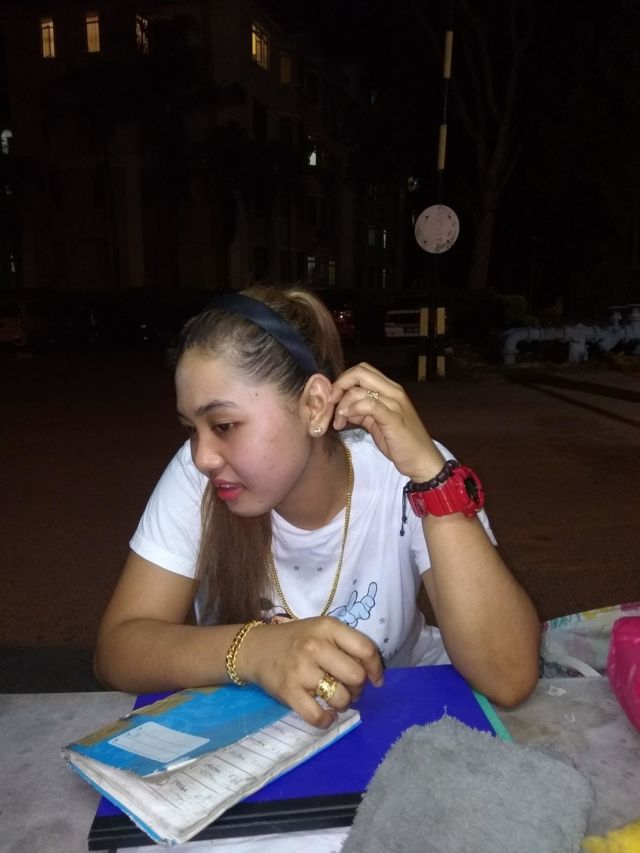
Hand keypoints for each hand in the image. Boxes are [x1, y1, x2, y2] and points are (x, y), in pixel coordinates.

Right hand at [239, 616, 383, 727]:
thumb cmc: (295, 640)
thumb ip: (345, 645)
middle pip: (356, 676)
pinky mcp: (288, 691)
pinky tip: (326, 715)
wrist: (255, 648)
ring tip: (335, 699)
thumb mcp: (321, 631)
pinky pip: (317, 715)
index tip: (375, 679)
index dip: (375, 668)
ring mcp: (301, 669)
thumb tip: (372, 674)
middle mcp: (315, 646)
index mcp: (327, 627)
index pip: (365, 649)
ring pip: (340, 697)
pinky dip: (326, 720)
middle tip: (349, 688)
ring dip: (343, 704)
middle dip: (358, 688)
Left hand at [329, 362, 444, 481]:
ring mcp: (395, 404)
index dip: (343, 380)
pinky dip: (353, 409)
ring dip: (342, 404)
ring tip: (338, 422)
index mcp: (390, 389)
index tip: (333, 398)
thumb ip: (362, 412)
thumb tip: (343, 408)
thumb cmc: (400, 442)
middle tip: (331, 403)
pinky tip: (347, 420)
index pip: (362, 370)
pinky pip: (369, 405)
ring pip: (360, 390)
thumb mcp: (377, 423)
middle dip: (339, 385)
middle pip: (360, 372)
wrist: (422, 460)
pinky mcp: (394, 418)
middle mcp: (394, 391)